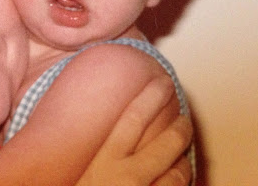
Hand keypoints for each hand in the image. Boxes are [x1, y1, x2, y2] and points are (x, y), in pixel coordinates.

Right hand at [75, 77, 192, 185]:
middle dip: (182, 128)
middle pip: (168, 143)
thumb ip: (87, 158)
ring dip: (183, 163)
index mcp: (102, 164)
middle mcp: (128, 178)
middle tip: (184, 119)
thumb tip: (86, 139)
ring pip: (179, 173)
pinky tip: (176, 182)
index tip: (163, 82)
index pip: (133, 119)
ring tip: (182, 158)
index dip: (152, 96)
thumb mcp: (72, 180)